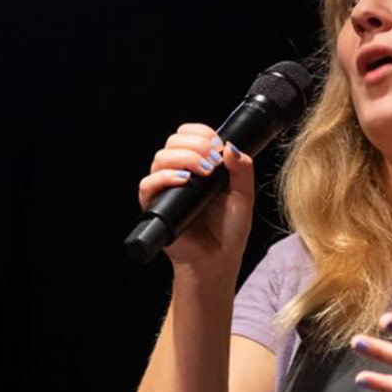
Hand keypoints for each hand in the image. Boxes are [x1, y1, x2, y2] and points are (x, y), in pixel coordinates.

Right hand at [137, 123, 255, 271]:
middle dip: (194, 145)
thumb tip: (231, 146)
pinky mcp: (155, 207)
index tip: (217, 145)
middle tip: (213, 161)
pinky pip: (147, 185)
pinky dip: (163, 178)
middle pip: (172, 142)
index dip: (200, 133)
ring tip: (204, 171)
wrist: (219, 258)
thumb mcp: (243, 195)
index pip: (188, 135)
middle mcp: (178, 173)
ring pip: (160, 158)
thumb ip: (242, 170)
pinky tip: (183, 181)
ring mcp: (165, 189)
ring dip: (183, 158)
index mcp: (197, 166)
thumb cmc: (229, 229)